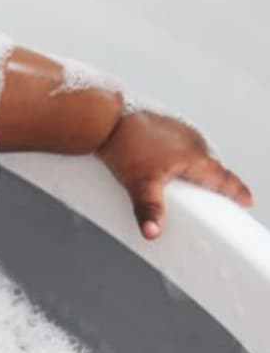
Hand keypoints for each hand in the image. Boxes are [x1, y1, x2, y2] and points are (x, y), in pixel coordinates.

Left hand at [97, 110, 253, 238]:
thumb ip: (149, 210)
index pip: (223, 178)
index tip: (246, 201)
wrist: (105, 120)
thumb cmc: (124, 146)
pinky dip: (181, 155)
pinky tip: (165, 161)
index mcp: (195, 156)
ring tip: (188, 181)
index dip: (236, 191)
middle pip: (212, 166)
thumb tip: (153, 232)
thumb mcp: (139, 184)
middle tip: (216, 196)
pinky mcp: (165, 125)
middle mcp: (193, 141)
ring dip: (197, 167)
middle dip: (215, 181)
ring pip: (197, 154)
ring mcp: (179, 131)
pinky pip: (180, 144)